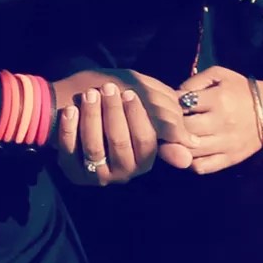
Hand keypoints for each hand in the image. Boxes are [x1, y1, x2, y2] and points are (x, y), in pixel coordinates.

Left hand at [51, 71, 160, 186]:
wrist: (77, 114)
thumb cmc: (117, 111)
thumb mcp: (142, 111)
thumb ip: (166, 121)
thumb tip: (194, 144)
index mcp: (144, 160)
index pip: (146, 140)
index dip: (138, 116)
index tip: (130, 92)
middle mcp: (122, 173)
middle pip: (120, 143)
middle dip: (114, 112)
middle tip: (109, 88)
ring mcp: (96, 175)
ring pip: (94, 147)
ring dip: (92, 117)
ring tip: (90, 94)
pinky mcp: (72, 173)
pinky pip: (69, 153)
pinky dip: (69, 129)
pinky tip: (71, 109)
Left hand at [174, 65, 262, 175]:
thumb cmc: (242, 89)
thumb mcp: (220, 74)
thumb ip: (195, 81)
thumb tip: (173, 96)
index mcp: (218, 99)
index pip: (182, 106)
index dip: (171, 107)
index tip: (169, 107)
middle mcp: (221, 123)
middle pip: (183, 130)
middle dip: (171, 127)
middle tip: (168, 126)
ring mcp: (225, 144)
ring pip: (189, 150)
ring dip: (177, 146)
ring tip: (174, 139)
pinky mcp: (230, 159)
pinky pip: (202, 167)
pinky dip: (190, 163)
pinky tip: (188, 153)